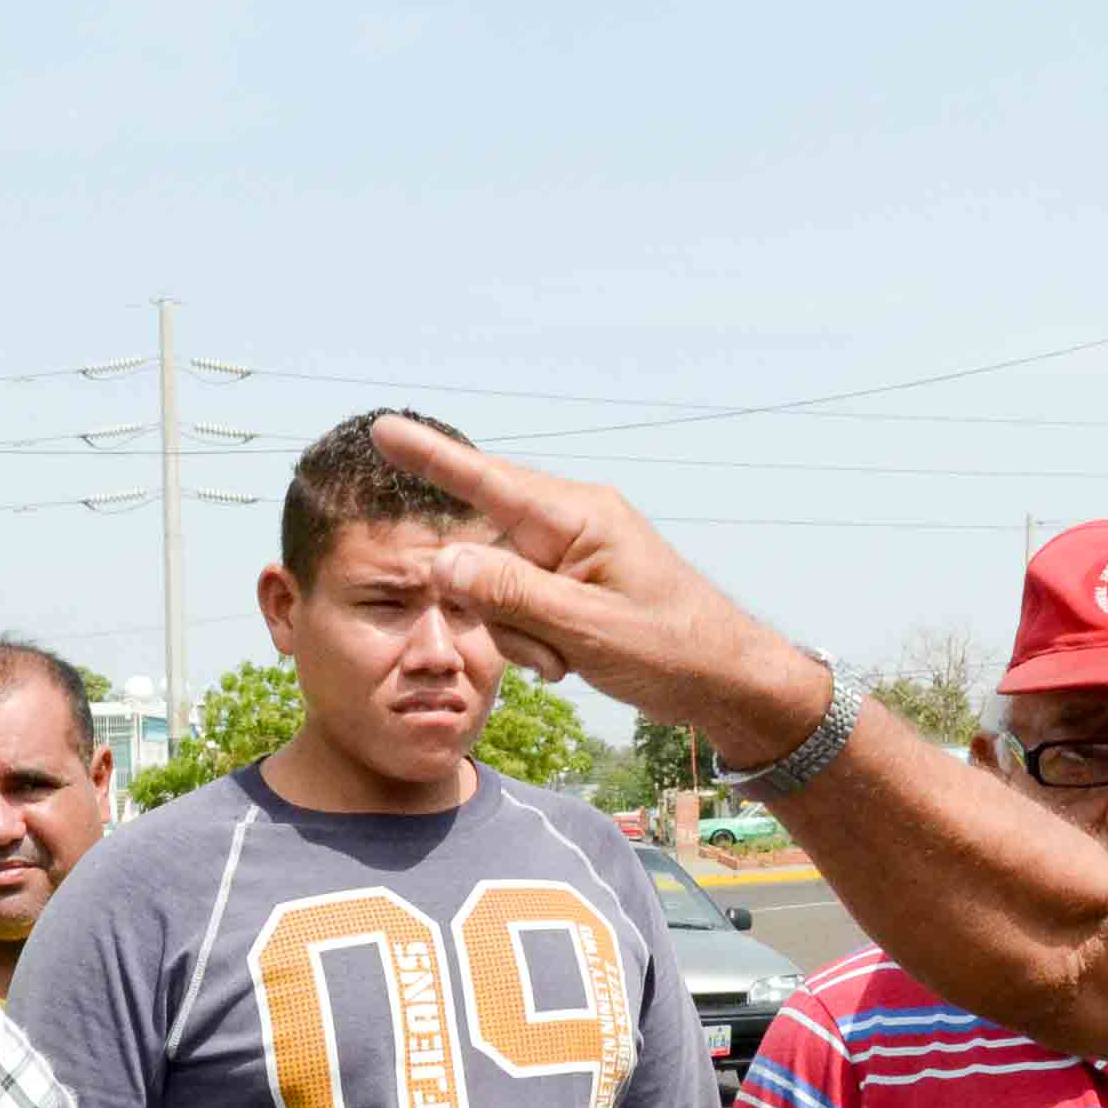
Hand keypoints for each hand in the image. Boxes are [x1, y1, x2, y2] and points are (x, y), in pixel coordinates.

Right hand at [369, 414, 829, 758]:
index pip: (488, 482)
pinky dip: (533, 641)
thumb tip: (443, 564)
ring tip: (568, 660)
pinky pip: (519, 608)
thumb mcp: (586, 628)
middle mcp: (569, 525)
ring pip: (497, 589)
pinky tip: (570, 660)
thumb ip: (511, 594)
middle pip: (485, 553)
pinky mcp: (570, 586)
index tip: (384, 428)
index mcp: (579, 516)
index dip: (431, 458)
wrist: (724, 679)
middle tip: (552, 655)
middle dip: (500, 610)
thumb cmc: (672, 649)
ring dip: (520, 635)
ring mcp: (569, 556)